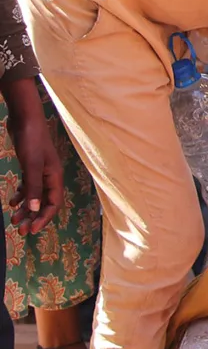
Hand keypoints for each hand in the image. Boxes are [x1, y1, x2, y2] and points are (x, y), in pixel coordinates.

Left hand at [4, 79, 62, 234]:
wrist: (25, 119)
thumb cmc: (32, 140)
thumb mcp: (32, 164)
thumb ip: (33, 186)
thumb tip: (34, 208)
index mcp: (55, 176)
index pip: (54, 203)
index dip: (44, 218)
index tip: (31, 230)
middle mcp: (49, 176)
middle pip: (44, 202)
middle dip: (33, 217)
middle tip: (20, 230)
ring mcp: (40, 171)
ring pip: (35, 196)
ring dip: (25, 209)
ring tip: (13, 219)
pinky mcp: (30, 166)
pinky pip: (28, 187)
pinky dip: (21, 196)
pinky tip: (12, 201)